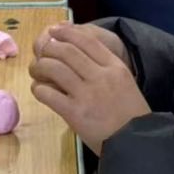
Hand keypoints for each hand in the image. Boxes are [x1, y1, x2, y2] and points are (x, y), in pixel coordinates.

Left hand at [29, 24, 149, 153]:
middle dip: (49, 48)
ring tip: (36, 70)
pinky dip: (38, 89)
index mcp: (115, 67)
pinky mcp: (74, 113)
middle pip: (67, 50)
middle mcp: (100, 76)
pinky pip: (48, 94)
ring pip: (54, 68)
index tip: (53, 31)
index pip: (87, 40)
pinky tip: (38, 91)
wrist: (137, 142)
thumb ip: (105, 70)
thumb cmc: (132, 116)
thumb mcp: (125, 84)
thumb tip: (78, 59)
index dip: (66, 33)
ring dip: (39, 66)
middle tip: (41, 52)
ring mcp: (87, 94)